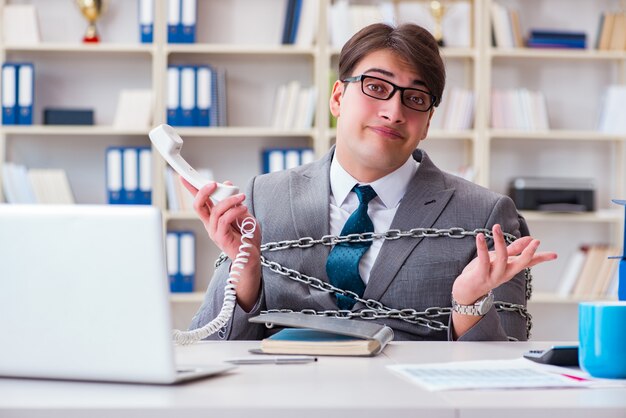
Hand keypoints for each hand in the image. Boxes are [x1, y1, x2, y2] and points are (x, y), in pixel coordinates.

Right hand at [181, 177, 261, 310]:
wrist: (252, 256)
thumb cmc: (247, 236)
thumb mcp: (242, 213)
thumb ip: (233, 201)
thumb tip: (227, 184)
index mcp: (213, 218)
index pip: (200, 201)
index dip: (191, 189)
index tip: (184, 177)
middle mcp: (210, 224)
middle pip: (198, 205)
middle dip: (203, 192)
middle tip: (214, 184)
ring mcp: (214, 232)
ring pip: (215, 210)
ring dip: (229, 200)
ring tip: (242, 197)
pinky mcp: (221, 238)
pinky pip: (224, 219)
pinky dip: (234, 210)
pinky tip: (243, 208)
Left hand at [452, 224, 556, 304]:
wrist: (466, 293)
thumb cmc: (482, 273)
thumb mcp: (498, 260)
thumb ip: (513, 250)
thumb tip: (529, 239)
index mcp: (510, 269)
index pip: (528, 263)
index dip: (541, 258)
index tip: (554, 255)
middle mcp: (505, 273)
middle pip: (520, 264)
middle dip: (528, 253)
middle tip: (536, 241)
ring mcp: (493, 276)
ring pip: (502, 259)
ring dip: (499, 241)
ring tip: (496, 227)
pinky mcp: (480, 275)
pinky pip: (483, 260)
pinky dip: (482, 247)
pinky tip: (480, 236)